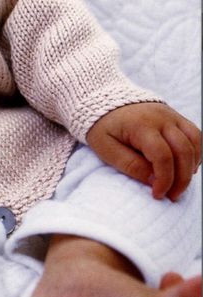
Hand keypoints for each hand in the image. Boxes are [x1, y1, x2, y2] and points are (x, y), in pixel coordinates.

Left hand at [86, 102, 201, 200]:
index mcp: (140, 125)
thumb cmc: (103, 127)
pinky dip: (195, 153)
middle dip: (181, 179)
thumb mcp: (106, 147)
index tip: (157, 195)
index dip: (164, 179)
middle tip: (172, 196)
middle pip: (183, 151)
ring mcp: (170, 115)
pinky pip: (195, 135)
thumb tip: (155, 181)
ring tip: (178, 184)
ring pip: (194, 142)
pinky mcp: (175, 116)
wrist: (102, 101)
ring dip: (191, 167)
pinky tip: (185, 167)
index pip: (162, 156)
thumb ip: (130, 164)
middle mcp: (160, 117)